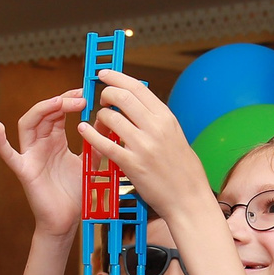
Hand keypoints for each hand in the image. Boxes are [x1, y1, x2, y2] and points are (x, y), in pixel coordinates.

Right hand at [0, 90, 89, 236]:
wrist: (66, 222)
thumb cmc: (75, 194)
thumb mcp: (90, 163)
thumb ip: (95, 143)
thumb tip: (104, 121)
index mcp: (56, 141)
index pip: (58, 112)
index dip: (69, 100)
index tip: (85, 93)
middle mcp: (41, 144)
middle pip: (44, 113)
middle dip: (61, 102)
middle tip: (80, 96)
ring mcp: (31, 156)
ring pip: (28, 125)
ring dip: (42, 110)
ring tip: (58, 102)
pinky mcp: (24, 171)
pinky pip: (9, 155)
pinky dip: (1, 141)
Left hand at [75, 73, 211, 221]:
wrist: (189, 200)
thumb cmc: (184, 171)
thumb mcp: (176, 136)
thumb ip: (157, 120)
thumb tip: (138, 104)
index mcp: (167, 118)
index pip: (138, 88)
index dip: (117, 77)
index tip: (105, 74)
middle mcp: (155, 128)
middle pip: (121, 96)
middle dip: (105, 93)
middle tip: (101, 99)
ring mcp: (143, 145)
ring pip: (110, 117)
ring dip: (99, 116)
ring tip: (99, 121)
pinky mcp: (131, 164)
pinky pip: (104, 144)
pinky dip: (90, 134)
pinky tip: (84, 130)